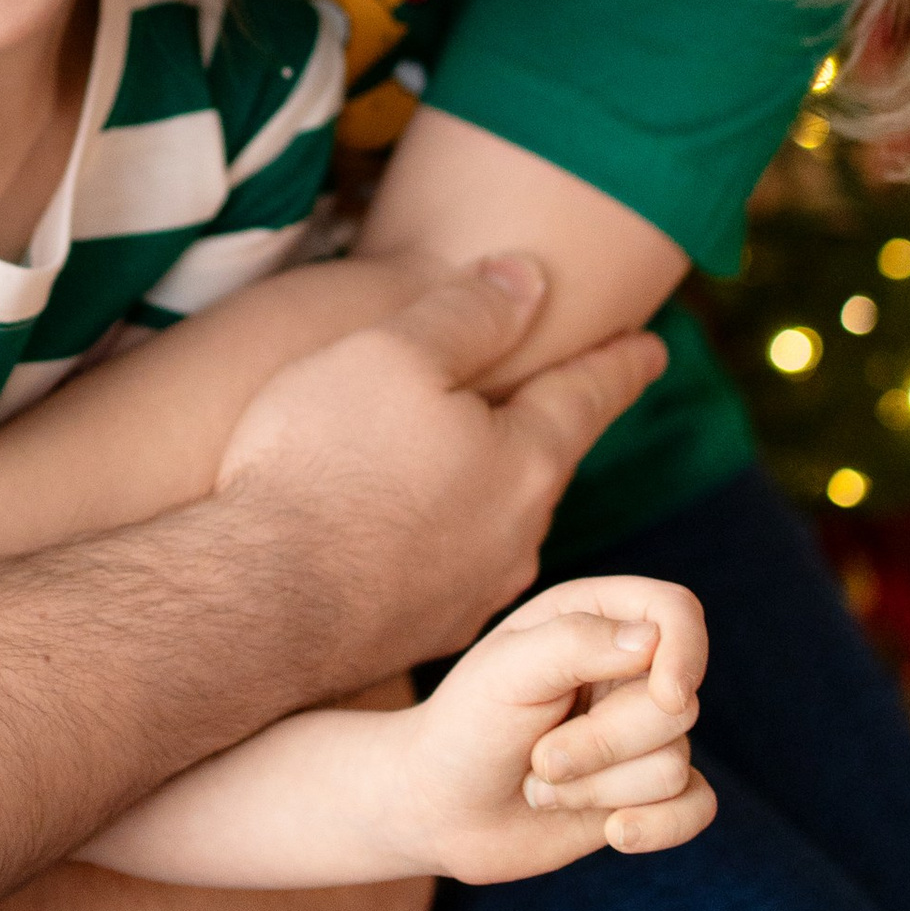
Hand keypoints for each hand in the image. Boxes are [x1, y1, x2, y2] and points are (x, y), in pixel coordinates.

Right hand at [216, 258, 664, 675]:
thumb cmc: (323, 464)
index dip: (619, 362)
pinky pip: (445, 569)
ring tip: (473, 463)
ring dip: (490, 489)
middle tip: (562, 397)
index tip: (651, 348)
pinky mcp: (417, 632)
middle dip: (550, 427)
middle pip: (544, 462)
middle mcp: (516, 534)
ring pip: (498, 523)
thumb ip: (467, 311)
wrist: (258, 605)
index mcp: (527, 459)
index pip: (590, 394)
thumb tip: (528, 278)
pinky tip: (404, 533)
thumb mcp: (393, 353)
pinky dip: (437, 538)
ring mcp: (469, 593)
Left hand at [382, 577, 715, 886]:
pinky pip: (697, 809)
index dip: (685, 652)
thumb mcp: (505, 671)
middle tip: (539, 758)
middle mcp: (629, 672)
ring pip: (674, 765)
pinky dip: (660, 827)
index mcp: (596, 619)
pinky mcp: (648, 793)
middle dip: (603, 744)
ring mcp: (642, 735)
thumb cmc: (465, 727)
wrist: (439, 809)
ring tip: (542, 784)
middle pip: (677, 706)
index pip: (678, 613)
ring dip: (596, 789)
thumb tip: (654, 640)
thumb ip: (575, 642)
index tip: (665, 695)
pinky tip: (614, 832)